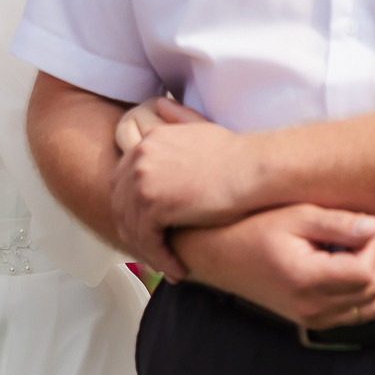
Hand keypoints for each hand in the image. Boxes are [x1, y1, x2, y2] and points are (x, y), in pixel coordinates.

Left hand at [110, 97, 254, 278]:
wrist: (253, 168)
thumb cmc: (236, 155)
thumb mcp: (200, 128)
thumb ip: (176, 119)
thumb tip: (159, 106)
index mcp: (146, 142)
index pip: (124, 184)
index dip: (135, 211)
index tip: (152, 231)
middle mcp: (138, 157)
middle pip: (122, 205)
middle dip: (136, 233)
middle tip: (156, 254)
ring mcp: (141, 179)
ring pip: (132, 226)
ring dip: (149, 251)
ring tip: (168, 266)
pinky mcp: (152, 202)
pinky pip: (146, 239)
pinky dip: (159, 258)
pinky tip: (177, 269)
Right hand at [173, 204, 374, 329]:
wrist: (220, 256)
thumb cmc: (253, 229)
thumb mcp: (294, 215)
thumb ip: (337, 222)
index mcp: (307, 280)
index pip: (367, 274)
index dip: (373, 246)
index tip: (356, 227)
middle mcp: (313, 307)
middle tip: (356, 235)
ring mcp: (313, 319)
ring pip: (372, 307)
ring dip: (374, 276)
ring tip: (351, 251)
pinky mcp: (313, 321)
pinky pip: (357, 314)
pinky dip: (362, 292)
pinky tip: (344, 267)